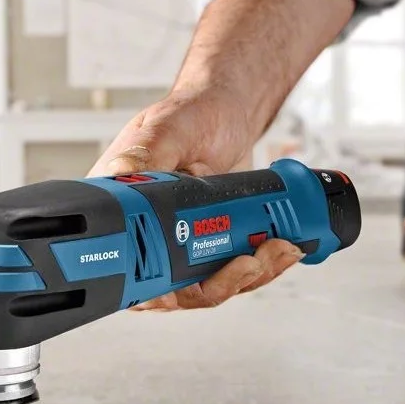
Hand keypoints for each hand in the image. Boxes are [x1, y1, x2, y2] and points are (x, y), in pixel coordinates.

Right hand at [86, 0, 353, 311]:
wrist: (228, 113)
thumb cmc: (189, 114)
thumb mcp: (163, 129)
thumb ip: (143, 154)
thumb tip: (122, 179)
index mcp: (123, 212)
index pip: (128, 271)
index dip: (159, 290)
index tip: (190, 285)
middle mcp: (150, 234)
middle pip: (175, 290)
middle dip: (219, 284)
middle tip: (248, 261)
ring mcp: (184, 243)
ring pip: (211, 286)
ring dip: (249, 276)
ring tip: (276, 248)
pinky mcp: (215, 245)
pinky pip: (236, 272)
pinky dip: (263, 266)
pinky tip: (282, 247)